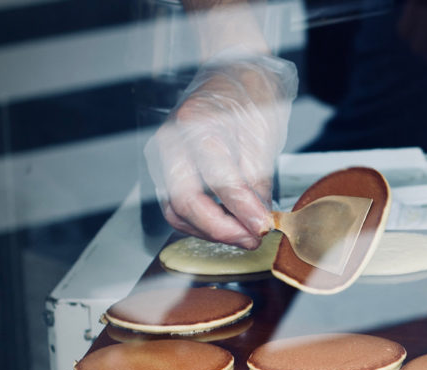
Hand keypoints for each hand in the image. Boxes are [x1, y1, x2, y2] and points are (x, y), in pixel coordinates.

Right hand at [144, 52, 296, 248]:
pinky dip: (198, 220)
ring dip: (208, 230)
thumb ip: (258, 181)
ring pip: (175, 208)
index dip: (242, 210)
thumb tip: (260, 219)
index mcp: (199, 125)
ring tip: (242, 235)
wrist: (232, 73)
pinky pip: (175, 203)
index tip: (263, 227)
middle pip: (185, 201)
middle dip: (220, 229)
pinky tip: (225, 224)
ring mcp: (163, 154)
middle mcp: (172, 140)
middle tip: (251, 238)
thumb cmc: (249, 97)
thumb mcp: (263, 136)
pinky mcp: (165, 166)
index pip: (219, 180)